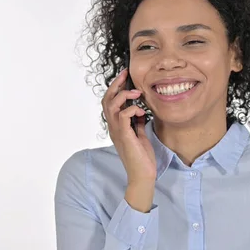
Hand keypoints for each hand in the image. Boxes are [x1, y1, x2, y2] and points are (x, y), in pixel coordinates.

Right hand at [101, 68, 156, 185]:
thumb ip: (137, 122)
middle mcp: (113, 127)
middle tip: (125, 74)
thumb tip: (139, 110)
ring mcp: (117, 132)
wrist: (143, 174)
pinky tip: (141, 112)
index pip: (110, 102)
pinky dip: (132, 110)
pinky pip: (123, 117)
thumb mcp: (140, 135)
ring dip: (124, 96)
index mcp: (116, 126)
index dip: (115, 88)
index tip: (125, 76)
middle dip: (115, 85)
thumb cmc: (142, 156)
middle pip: (106, 100)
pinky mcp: (124, 136)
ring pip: (112, 106)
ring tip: (137, 93)